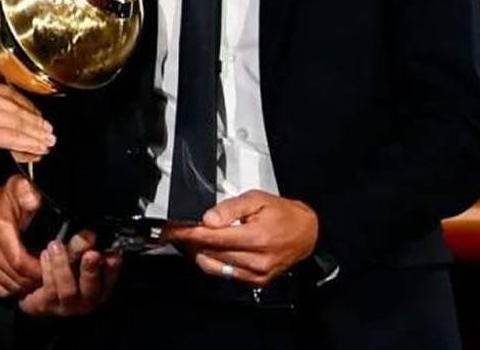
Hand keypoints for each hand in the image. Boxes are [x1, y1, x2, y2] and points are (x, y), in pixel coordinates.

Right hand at [0, 79, 54, 169]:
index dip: (26, 105)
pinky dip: (26, 144)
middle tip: (49, 130)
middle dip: (35, 120)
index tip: (36, 115)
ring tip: (47, 141)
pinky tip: (36, 150)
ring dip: (35, 133)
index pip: (7, 92)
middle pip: (15, 106)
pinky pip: (10, 138)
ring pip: (16, 122)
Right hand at [0, 175, 43, 296]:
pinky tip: (22, 279)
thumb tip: (34, 201)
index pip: (21, 262)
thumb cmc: (5, 201)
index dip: (38, 270)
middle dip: (35, 280)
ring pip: (8, 286)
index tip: (52, 266)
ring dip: (25, 286)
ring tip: (37, 276)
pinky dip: (11, 289)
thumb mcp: (18, 189)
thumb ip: (27, 192)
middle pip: (16, 277)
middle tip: (49, 274)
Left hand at [19, 230, 120, 315]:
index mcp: (100, 285)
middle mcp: (87, 299)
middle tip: (91, 254)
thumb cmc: (61, 267)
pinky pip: (50, 291)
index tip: (112, 255)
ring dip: (62, 265)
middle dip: (91, 270)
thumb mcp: (74, 254)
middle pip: (92, 288)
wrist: (35, 286)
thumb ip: (83, 247)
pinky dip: (48, 270)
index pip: (110, 277)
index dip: (113, 268)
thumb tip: (90, 234)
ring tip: (55, 245)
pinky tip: (45, 255)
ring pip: (68, 290)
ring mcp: (69, 306)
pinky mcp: (49, 306)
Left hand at [163, 190, 317, 285]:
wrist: (307, 233)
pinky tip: (208, 250)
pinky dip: (213, 262)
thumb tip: (208, 219)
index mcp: (256, 237)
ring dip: (198, 252)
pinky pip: (226, 274)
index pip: (213, 237)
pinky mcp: (257, 281)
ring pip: (215, 266)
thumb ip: (230, 208)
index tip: (172, 230)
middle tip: (177, 231)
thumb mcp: (256, 199)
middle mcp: (256, 259)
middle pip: (211, 252)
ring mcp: (256, 273)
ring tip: (191, 240)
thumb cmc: (282, 214)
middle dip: (191, 241)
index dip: (189, 233)